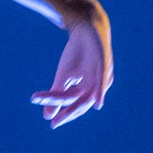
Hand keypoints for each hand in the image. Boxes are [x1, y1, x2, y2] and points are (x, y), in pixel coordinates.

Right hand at [35, 4, 112, 127]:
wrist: (86, 28)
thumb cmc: (76, 54)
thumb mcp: (63, 76)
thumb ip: (56, 94)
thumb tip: (47, 116)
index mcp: (88, 90)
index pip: (75, 106)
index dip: (64, 115)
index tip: (52, 124)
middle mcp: (97, 86)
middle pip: (82, 104)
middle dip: (68, 113)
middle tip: (55, 121)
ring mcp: (103, 76)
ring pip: (92, 96)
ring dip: (80, 107)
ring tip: (66, 116)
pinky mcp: (105, 64)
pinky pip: (103, 81)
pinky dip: (100, 92)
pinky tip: (97, 103)